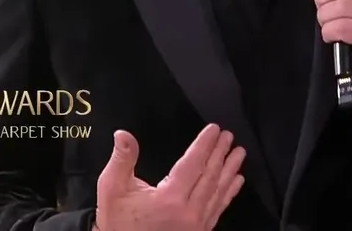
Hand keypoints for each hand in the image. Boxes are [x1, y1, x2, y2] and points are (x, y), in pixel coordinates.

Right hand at [95, 125, 244, 230]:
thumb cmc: (117, 222)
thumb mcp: (112, 189)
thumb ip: (122, 160)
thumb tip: (123, 134)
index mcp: (169, 199)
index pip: (193, 164)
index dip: (204, 145)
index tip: (214, 130)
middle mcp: (188, 213)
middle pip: (209, 177)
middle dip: (220, 154)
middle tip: (228, 137)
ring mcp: (197, 225)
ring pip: (218, 192)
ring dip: (229, 171)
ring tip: (239, 154)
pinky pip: (218, 209)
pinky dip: (229, 193)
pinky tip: (236, 181)